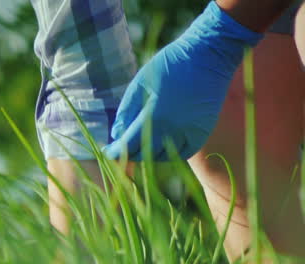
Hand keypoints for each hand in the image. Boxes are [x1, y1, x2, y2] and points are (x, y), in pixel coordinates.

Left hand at [103, 1, 262, 160]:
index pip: (128, 146)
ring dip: (150, 153)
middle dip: (130, 153)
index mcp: (153, 117)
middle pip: (144, 154)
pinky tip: (164, 143)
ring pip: (164, 155)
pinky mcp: (204, 130)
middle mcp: (172, 129)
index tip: (108, 152)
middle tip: (123, 147)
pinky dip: (172, 152)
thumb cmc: (169, 65)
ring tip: (143, 143)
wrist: (208, 54)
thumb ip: (126, 111)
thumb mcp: (139, 83)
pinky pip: (185, 152)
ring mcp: (190, 132)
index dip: (115, 152)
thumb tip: (116, 135)